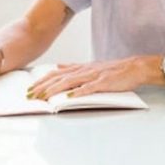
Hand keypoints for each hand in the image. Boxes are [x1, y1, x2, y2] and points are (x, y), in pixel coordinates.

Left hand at [27, 57, 147, 99]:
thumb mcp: (90, 66)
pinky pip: (89, 88)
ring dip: (55, 90)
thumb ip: (74, 67)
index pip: (56, 74)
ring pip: (70, 82)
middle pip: (59, 78)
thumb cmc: (114, 70)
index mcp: (80, 68)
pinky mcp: (104, 82)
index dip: (42, 81)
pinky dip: (78, 92)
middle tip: (30, 96)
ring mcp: (93, 76)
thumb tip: (58, 67)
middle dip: (43, 87)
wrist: (134, 67)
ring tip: (44, 98)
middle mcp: (84, 70)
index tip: (29, 89)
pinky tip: (69, 98)